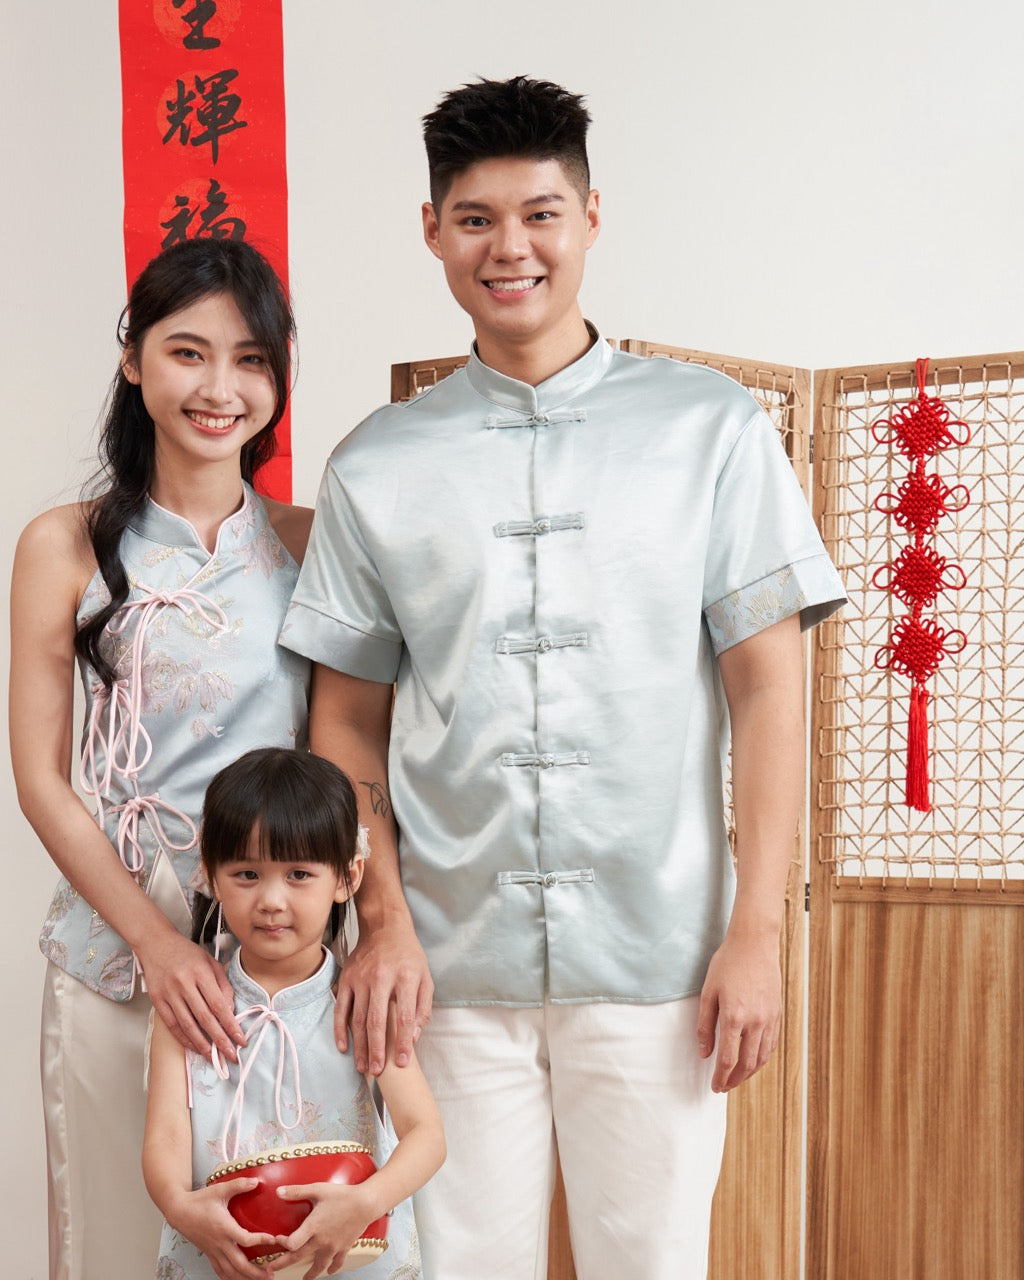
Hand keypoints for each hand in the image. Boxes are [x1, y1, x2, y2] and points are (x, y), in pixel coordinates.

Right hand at [138, 928, 243, 1060]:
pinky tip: (194, 1047)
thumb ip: (223, 984)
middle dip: (219, 1040)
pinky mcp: (157, 1000)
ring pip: (187, 1025)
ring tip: (213, 1057)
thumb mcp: (211, 962)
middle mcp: (184, 984)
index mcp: (201, 973)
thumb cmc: (187, 953)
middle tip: (231, 1055)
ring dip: (202, 1044)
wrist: (156, 943)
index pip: (219, 1005)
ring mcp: (169, 993)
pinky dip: (183, 1039)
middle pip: (205, 1018)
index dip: (230, 1025)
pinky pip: (172, 1025)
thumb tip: (230, 1010)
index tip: (240, 1039)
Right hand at [169, 1178, 278, 1279]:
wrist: (179, 1211)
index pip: (245, 1240)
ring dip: (246, 1278)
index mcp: (224, 1228)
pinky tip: (239, 1279)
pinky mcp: (209, 1254)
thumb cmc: (199, 1200)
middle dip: (256, 1272)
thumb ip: (239, 1185)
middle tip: (271, 1273)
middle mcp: (219, 1243)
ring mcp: (214, 1251)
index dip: (260, 1241)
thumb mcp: (220, 1189)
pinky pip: (220, 1270)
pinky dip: (231, 1278)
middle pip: (239, 1264)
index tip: (273, 1240)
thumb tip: (257, 1180)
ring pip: (230, 1272)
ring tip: (260, 1279)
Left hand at [269, 1181, 378, 1278]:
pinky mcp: (344, 1247)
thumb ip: (297, 1191)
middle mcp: (321, 1240)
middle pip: (299, 1257)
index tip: (277, 1239)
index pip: (292, 1243)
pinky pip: (337, 1262)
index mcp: (313, 1226)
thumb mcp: (318, 1189)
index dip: (282, 1243)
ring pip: (318, 1265)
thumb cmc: (342, 1195)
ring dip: (310, 1274)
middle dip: (283, 1264)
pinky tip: (330, 1270)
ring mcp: (333, 1246)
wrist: (366, 1203)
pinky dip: (333, 1268)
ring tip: (305, 1279)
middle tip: (272, 1269)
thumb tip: (278, 1191)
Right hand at [334, 922, 432, 1073]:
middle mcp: (381, 977)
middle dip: (377, 1050)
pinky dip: (340, 1029)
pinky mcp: (346, 978)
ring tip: (362, 1067)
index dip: (402, 1042)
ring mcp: (361, 978)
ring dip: (360, 1045)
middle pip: (377, 1020)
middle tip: (377, 1072)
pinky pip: (341, 1008)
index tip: (401, 1062)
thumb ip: (423, 1008)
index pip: (405, 1017)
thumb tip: (414, 1037)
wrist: (385, 927)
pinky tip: (343, 1046)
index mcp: (406, 977)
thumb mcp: (426, 977)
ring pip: (358, 1018)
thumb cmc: (409, 956)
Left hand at [696, 928, 781, 1092]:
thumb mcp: (708, 992)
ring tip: (736, 1078)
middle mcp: (755, 1023)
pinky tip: (752, 1060)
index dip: (720, 1077)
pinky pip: (771, 1045)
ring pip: (761, 1058)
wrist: (754, 944)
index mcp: (734, 1017)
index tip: (714, 1086)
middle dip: (734, 1080)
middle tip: (723, 1087)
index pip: (728, 1059)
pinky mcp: (777, 1014)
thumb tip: (704, 1053)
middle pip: (747, 1065)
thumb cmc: (728, 964)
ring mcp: (769, 1019)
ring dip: (749, 1073)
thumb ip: (705, 1025)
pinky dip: (761, 1059)